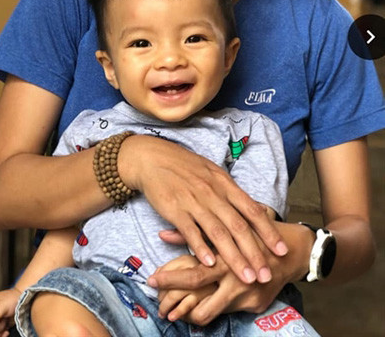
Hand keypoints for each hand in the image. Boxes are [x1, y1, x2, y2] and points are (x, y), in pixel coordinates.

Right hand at [119, 135, 287, 283]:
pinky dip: (200, 248)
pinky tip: (210, 264)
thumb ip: (230, 193)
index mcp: (224, 184)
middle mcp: (213, 193)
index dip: (268, 231)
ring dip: (234, 257)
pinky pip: (190, 231)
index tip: (281, 250)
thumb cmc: (185, 167)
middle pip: (238, 226)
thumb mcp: (212, 173)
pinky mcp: (175, 209)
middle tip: (267, 274)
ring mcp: (194, 202)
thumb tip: (252, 209)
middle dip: (255, 252)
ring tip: (246, 277)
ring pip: (218, 233)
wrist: (154, 158)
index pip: (251, 210)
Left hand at [149, 222, 312, 324]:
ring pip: (208, 312)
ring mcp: (246, 294)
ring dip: (187, 313)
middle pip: (198, 293)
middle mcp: (235, 276)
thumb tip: (163, 234)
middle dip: (173, 299)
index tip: (151, 279)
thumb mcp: (227, 225)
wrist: (292, 250)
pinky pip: (224, 313)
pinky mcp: (254, 306)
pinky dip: (208, 311)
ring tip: (172, 313)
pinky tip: (196, 309)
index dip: (170, 278)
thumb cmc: (253, 231)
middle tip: (157, 305)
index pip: (193, 272)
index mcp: (226, 254)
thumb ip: (196, 232)